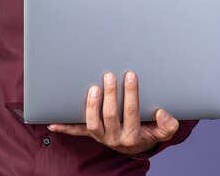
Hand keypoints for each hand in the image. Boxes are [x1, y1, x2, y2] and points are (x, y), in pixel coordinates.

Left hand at [47, 72, 178, 154]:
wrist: (133, 144)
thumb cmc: (147, 131)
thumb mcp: (163, 131)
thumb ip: (167, 124)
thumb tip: (162, 113)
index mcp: (133, 136)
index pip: (132, 113)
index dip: (131, 94)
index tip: (130, 75)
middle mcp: (115, 138)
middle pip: (111, 116)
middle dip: (110, 95)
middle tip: (109, 75)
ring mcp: (100, 136)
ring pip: (92, 124)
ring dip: (91, 105)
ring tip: (93, 88)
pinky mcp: (89, 133)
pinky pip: (76, 131)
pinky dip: (64, 128)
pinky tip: (52, 124)